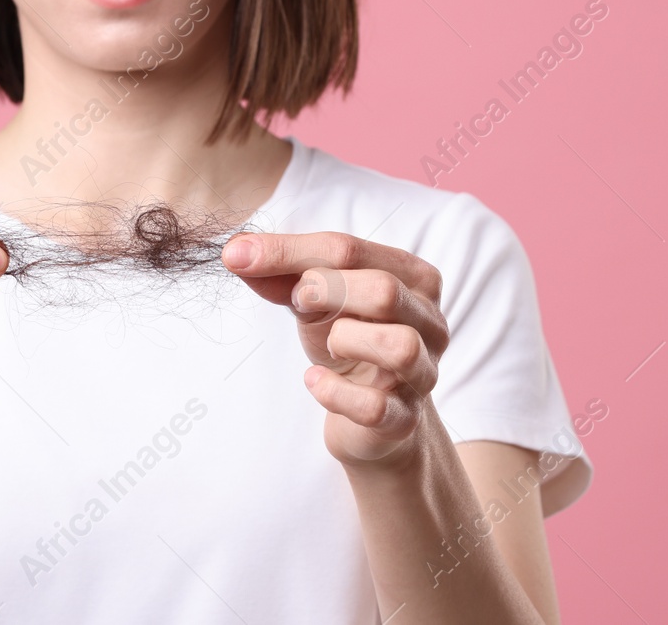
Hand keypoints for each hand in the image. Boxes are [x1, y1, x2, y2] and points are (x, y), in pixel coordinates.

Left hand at [222, 232, 448, 466]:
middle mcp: (431, 321)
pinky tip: (314, 380)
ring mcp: (423, 372)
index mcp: (413, 277)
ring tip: (328, 345)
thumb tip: (236, 252)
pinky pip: (375, 405)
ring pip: (398, 346)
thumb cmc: (347, 342)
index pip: (350, 250)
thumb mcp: (315, 299)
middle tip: (299, 303)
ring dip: (345, 339)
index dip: (289, 252)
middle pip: (383, 290)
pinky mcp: (405, 419)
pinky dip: (333, 392)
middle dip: (326, 292)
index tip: (240, 257)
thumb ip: (281, 273)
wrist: (367, 416)